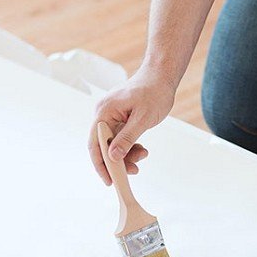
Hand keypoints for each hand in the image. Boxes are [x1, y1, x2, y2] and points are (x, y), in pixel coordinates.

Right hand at [88, 67, 175, 184]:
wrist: (161, 76)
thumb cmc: (154, 92)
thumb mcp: (142, 119)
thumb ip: (127, 138)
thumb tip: (113, 157)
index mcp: (104, 112)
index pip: (95, 143)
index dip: (100, 164)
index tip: (109, 180)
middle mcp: (104, 114)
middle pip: (103, 145)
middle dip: (117, 161)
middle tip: (133, 171)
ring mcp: (111, 116)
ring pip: (113, 144)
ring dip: (126, 154)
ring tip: (143, 155)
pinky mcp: (120, 118)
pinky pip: (120, 138)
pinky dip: (130, 146)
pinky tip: (141, 149)